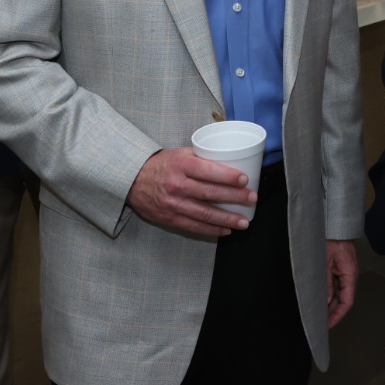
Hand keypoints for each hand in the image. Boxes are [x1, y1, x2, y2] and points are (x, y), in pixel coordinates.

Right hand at [125, 148, 254, 236]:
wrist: (132, 180)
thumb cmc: (160, 165)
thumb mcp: (179, 154)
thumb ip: (201, 157)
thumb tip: (229, 160)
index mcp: (181, 165)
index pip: (208, 171)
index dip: (227, 176)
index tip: (244, 179)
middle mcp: (177, 185)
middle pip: (210, 193)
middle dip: (234, 197)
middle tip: (252, 198)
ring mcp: (173, 203)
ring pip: (204, 213)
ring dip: (227, 219)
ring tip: (244, 222)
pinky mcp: (170, 218)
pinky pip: (194, 226)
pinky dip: (211, 229)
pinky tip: (226, 230)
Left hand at [326, 240, 357, 328]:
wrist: (333, 223)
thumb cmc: (331, 238)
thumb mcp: (324, 263)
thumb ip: (326, 283)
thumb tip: (326, 301)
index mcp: (350, 274)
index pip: (347, 301)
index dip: (337, 315)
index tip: (328, 325)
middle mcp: (350, 275)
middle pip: (344, 300)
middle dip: (333, 313)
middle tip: (321, 324)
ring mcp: (345, 272)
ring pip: (339, 294)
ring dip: (330, 304)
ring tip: (319, 314)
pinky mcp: (340, 268)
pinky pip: (336, 285)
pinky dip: (329, 294)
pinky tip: (321, 299)